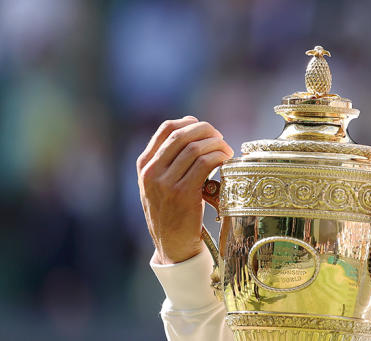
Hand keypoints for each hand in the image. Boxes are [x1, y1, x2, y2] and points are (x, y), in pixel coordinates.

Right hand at [137, 116, 233, 263]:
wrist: (172, 247)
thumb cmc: (172, 212)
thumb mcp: (160, 185)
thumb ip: (169, 161)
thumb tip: (195, 132)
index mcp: (144, 165)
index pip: (166, 129)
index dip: (190, 123)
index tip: (205, 129)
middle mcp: (151, 172)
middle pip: (183, 135)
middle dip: (207, 131)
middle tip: (221, 139)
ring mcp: (165, 183)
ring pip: (196, 148)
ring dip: (217, 145)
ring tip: (226, 152)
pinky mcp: (183, 194)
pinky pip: (205, 163)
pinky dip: (219, 157)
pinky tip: (226, 161)